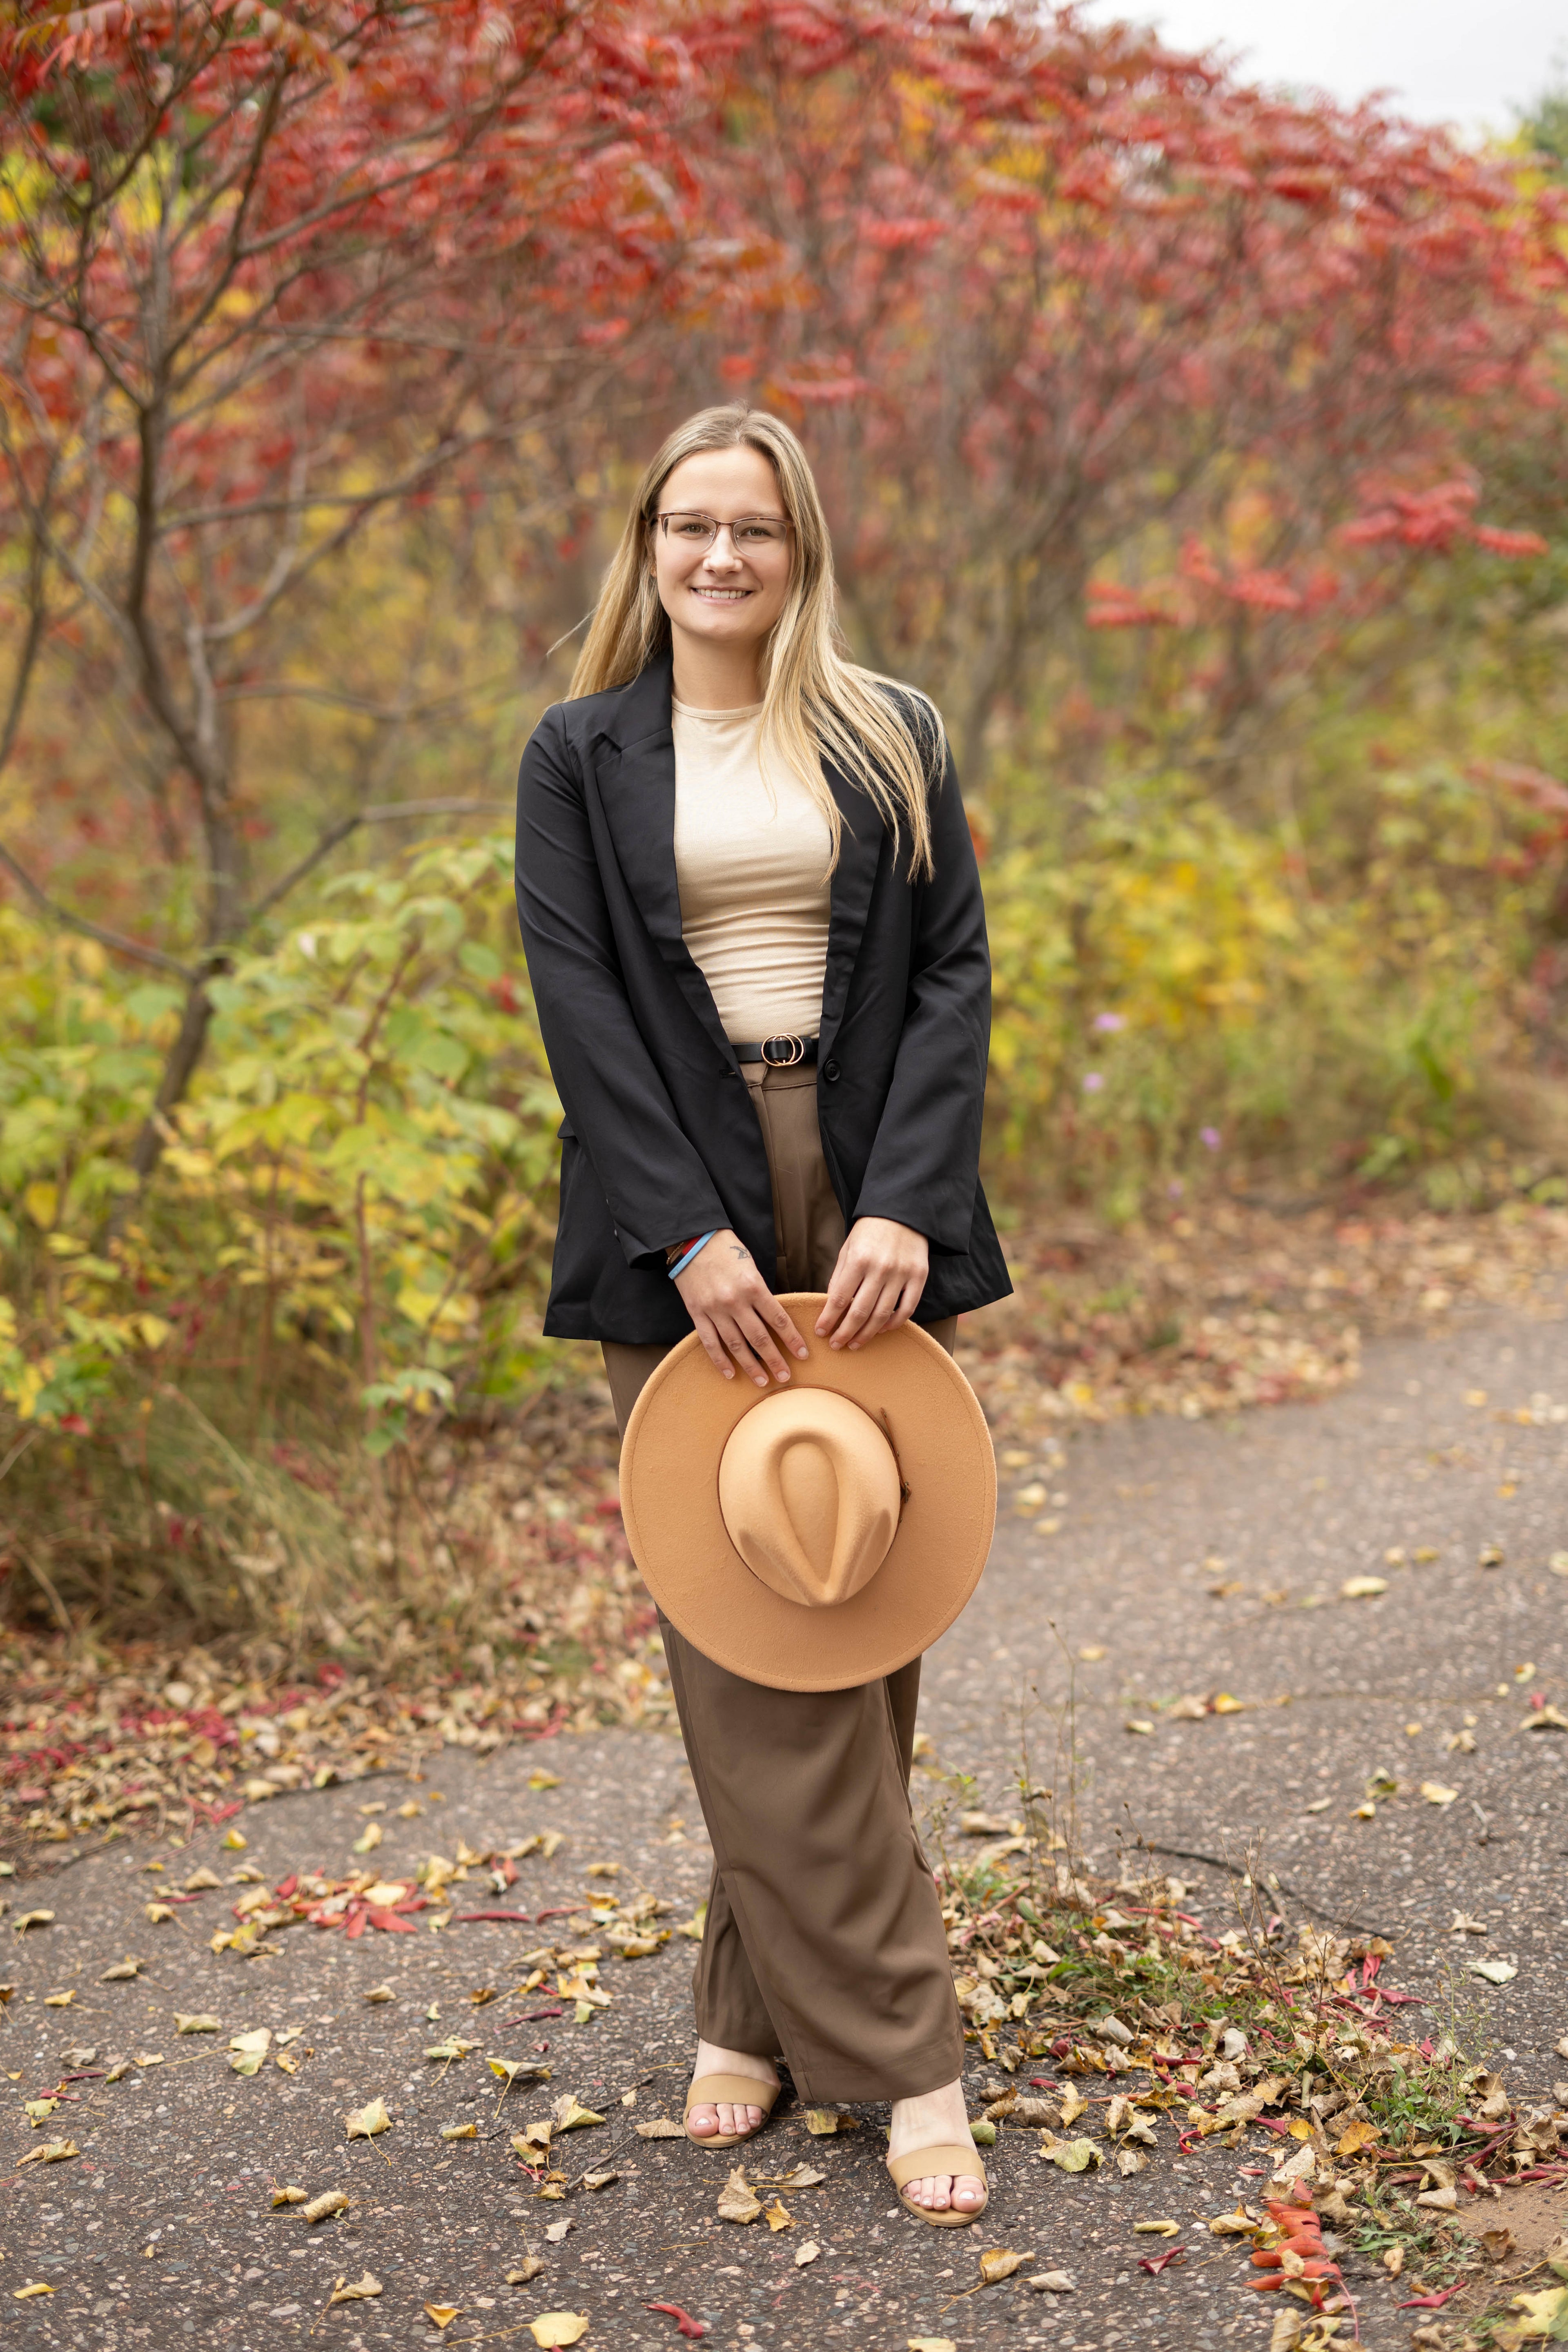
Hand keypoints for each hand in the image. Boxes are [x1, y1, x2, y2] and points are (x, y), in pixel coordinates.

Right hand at [674, 1229, 809, 1387]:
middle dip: (775, 1360)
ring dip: (751, 1366)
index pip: (778, 1319)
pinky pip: (710, 1342)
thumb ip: (761, 1293)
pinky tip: (730, 1373)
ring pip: (735, 1345)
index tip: (803, 1354)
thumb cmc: (727, 1250)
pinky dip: (720, 1360)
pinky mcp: (696, 1313)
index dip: (792, 1339)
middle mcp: (734, 1301)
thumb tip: (774, 1320)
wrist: (693, 1240)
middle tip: (786, 1376)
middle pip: (759, 1337)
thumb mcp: (751, 1267)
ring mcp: (714, 1309)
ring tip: (763, 1381)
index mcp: (753, 1286)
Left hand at [816, 1217, 928, 1349]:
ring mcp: (902, 1274)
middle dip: (845, 1333)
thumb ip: (839, 1277)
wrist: (902, 1212)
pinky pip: (907, 1309)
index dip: (829, 1319)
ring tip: (855, 1343)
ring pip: (882, 1315)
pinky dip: (894, 1323)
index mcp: (858, 1260)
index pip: (839, 1298)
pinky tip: (882, 1330)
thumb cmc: (869, 1232)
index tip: (821, 1332)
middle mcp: (880, 1268)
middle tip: (836, 1345)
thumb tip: (831, 1306)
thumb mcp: (847, 1248)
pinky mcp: (919, 1276)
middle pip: (860, 1312)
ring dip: (867, 1334)